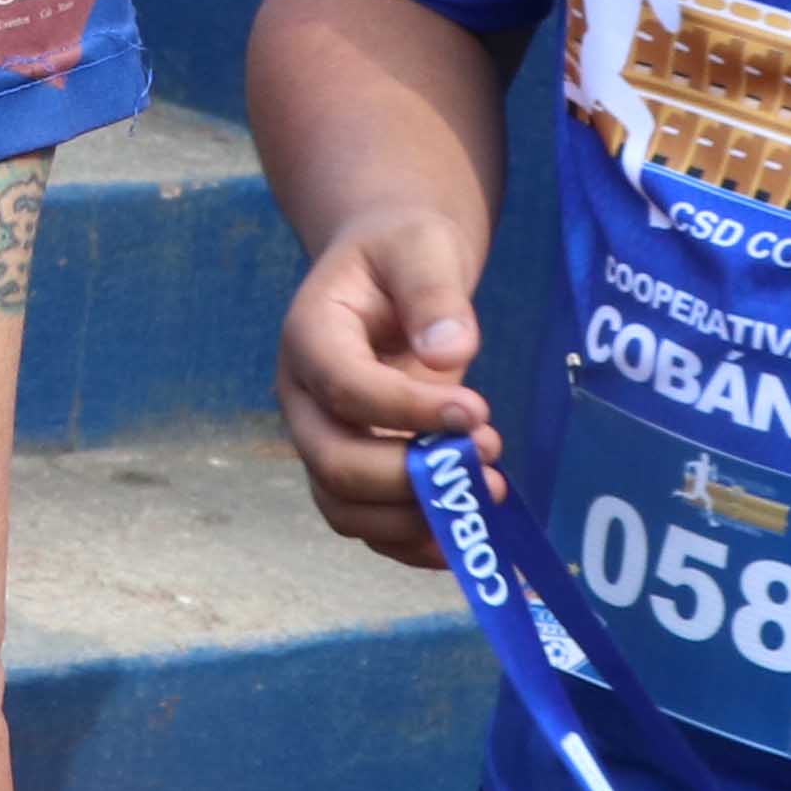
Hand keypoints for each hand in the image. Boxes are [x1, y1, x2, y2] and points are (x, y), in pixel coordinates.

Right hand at [274, 206, 490, 562]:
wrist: (387, 269)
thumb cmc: (402, 252)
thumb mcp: (421, 247)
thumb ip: (434, 292)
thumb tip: (450, 353)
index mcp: (310, 336)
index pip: (344, 388)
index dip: (406, 410)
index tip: (477, 409)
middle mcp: (303, 398)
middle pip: (333, 462)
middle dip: (411, 475)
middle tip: (488, 453)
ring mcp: (323, 438)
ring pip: (345, 507)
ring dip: (415, 517)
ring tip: (486, 491)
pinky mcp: (352, 467)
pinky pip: (369, 525)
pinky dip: (413, 543)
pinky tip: (467, 531)